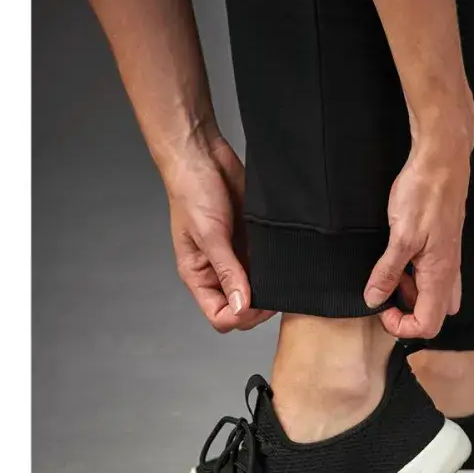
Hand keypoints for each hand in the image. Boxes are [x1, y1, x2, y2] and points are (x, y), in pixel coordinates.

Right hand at [165, 136, 274, 332]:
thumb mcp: (210, 236)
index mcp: (198, 276)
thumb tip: (241, 307)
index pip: (220, 316)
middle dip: (259, 307)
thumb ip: (228, 272)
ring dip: (269, 287)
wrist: (203, 156)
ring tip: (278, 273)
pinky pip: (266, 266)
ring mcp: (235, 258)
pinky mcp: (250, 243)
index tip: (258, 303)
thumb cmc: (192, 191)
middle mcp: (217, 271)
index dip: (241, 316)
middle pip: (241, 309)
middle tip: (274, 290)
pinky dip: (275, 268)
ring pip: (257, 290)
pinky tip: (280, 259)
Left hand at [363, 133, 470, 338]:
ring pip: (432, 296)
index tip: (382, 309)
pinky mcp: (443, 248)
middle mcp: (448, 273)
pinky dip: (414, 277)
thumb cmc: (425, 193)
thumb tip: (374, 299)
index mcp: (440, 275)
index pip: (428, 325)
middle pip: (432, 315)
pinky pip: (431, 276)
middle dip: (406, 313)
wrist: (441, 161)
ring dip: (409, 294)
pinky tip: (400, 258)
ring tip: (389, 272)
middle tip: (385, 293)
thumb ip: (387, 272)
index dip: (402, 326)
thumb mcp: (399, 236)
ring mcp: (448, 261)